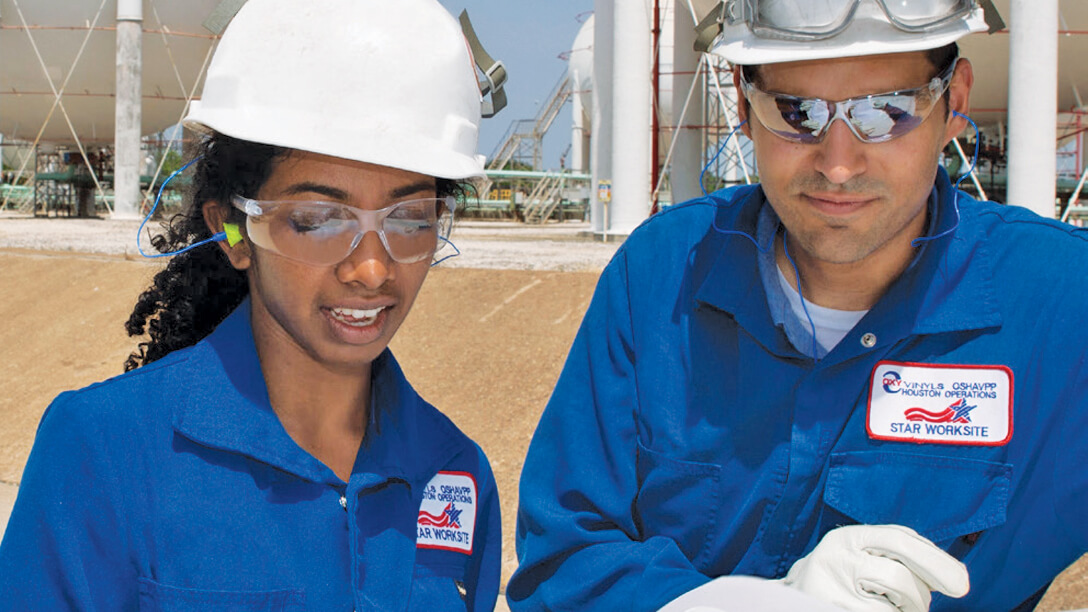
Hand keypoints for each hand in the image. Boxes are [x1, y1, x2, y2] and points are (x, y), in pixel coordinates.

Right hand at [780, 524, 969, 611]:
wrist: (788, 599)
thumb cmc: (840, 575)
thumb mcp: (861, 554)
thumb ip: (897, 553)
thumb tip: (951, 573)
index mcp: (847, 537)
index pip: (899, 540)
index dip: (935, 560)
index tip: (962, 583)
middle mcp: (837, 558)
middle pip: (900, 577)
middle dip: (923, 594)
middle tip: (929, 605)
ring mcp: (833, 590)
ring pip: (893, 605)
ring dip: (908, 611)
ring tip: (896, 608)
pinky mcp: (835, 608)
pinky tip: (881, 610)